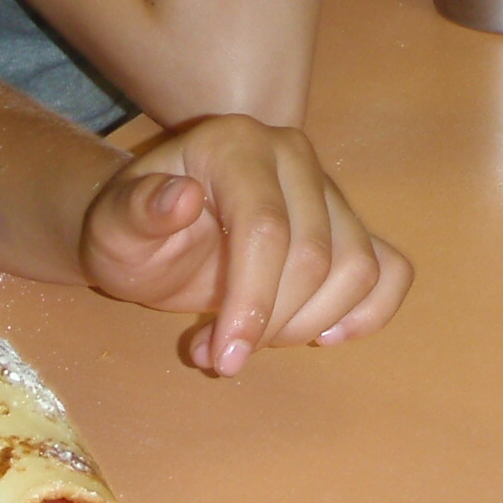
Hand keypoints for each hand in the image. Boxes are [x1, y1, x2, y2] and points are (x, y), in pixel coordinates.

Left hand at [78, 114, 412, 376]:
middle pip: (315, 256)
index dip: (253, 301)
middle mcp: (292, 154)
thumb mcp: (112, 227)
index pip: (266, 229)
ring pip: (357, 268)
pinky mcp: (351, 223)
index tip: (224, 358)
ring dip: (310, 325)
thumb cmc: (134, 232)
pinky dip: (367, 312)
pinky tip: (322, 334)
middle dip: (273, 323)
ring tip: (252, 342)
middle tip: (222, 356)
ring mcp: (328, 188)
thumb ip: (136, 212)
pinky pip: (391, 270)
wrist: (155, 232)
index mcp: (234, 145)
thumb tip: (182, 198)